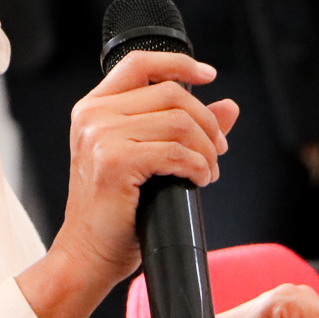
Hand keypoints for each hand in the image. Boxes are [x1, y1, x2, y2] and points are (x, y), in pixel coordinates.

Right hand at [19, 51, 238, 317]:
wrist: (89, 255)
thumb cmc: (116, 214)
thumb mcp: (148, 160)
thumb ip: (182, 128)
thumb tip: (229, 106)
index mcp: (94, 108)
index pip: (139, 63)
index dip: (179, 63)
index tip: (209, 75)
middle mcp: (93, 115)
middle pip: (170, 93)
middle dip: (206, 120)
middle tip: (218, 149)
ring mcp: (100, 136)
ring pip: (179, 121)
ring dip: (206, 148)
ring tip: (208, 171)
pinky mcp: (115, 161)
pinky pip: (176, 151)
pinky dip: (198, 166)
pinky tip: (200, 180)